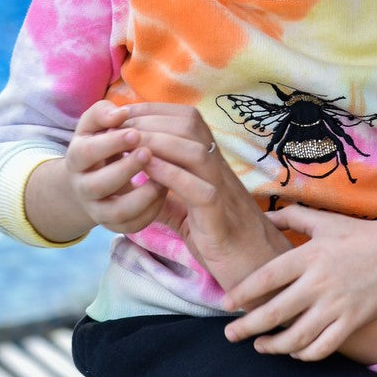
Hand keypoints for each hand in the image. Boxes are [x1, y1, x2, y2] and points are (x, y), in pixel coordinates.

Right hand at [62, 100, 176, 235]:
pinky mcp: (116, 225)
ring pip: (117, 212)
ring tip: (163, 177)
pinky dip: (152, 211)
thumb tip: (120, 112)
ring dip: (143, 195)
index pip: (87, 152)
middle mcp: (83, 188)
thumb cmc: (100, 144)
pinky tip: (165, 190)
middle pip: (98, 185)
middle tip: (148, 153)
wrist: (90, 180)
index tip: (135, 132)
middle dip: (125, 169)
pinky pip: (133, 225)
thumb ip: (102, 113)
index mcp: (76, 159)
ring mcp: (98, 210)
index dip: (111, 143)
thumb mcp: (94, 125)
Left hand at [123, 103, 290, 288]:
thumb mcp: (191, 214)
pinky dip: (171, 175)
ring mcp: (222, 191)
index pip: (188, 120)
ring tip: (129, 142)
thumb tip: (144, 187)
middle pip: (191, 126)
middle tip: (119, 125)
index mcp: (212, 165)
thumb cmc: (224, 239)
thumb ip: (170, 199)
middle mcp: (220, 170)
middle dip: (151, 119)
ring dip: (159, 141)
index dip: (154, 110)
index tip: (123, 112)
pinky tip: (147, 169)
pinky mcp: (220, 218)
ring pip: (196, 151)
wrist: (257, 266)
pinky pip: (199, 189)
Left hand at [222, 205, 376, 360]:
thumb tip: (263, 216)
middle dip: (246, 328)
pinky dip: (305, 355)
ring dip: (272, 346)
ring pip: (296, 337)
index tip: (226, 303)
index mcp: (309, 255)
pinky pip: (323, 347)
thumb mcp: (324, 220)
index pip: (266, 278)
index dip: (242, 293)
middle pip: (274, 313)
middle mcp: (319, 282)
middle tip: (230, 334)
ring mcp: (337, 305)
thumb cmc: (360, 234)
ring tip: (259, 346)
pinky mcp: (352, 322)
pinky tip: (294, 352)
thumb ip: (290, 217)